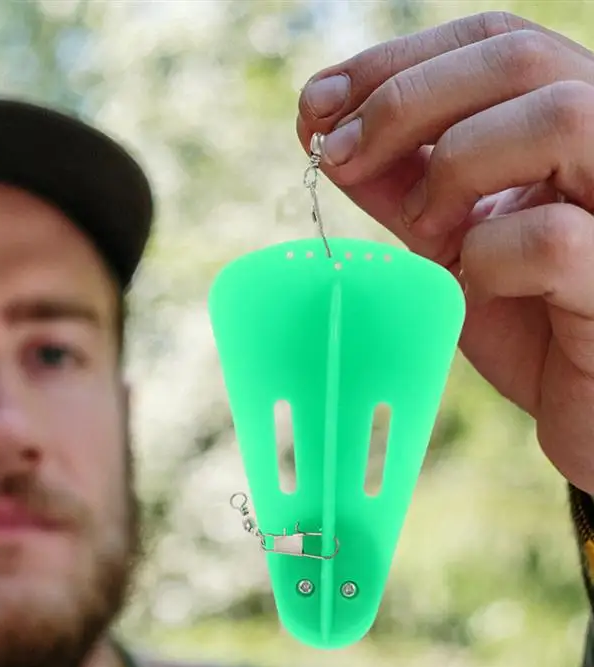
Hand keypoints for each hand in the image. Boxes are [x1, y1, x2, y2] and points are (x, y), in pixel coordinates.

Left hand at [297, 12, 593, 492]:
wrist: (583, 407)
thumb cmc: (525, 320)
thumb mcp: (449, 241)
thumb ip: (400, 185)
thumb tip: (322, 132)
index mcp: (569, 126)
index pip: (492, 43)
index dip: (396, 62)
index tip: (316, 101)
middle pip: (518, 57)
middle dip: (401, 100)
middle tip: (336, 153)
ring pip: (558, 119)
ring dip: (456, 167)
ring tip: (427, 231)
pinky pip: (551, 238)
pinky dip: (489, 259)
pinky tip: (476, 288)